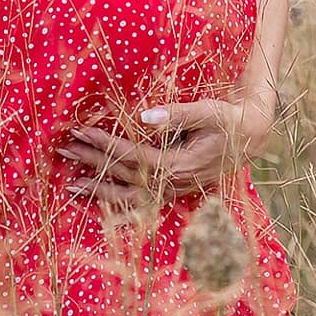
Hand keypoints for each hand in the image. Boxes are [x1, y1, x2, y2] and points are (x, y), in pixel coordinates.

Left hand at [56, 97, 275, 210]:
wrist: (252, 137)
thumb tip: (144, 115)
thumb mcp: (207, 111)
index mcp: (178, 165)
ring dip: (99, 191)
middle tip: (63, 149)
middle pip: (123, 176)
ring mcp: (174, 190)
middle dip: (90, 163)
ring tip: (70, 185)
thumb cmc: (228, 120)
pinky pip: (142, 203)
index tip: (80, 131)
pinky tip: (100, 204)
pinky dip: (118, 204)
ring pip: (129, 197)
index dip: (103, 144)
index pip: (131, 155)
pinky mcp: (175, 190)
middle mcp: (173, 183)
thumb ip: (176, 114)